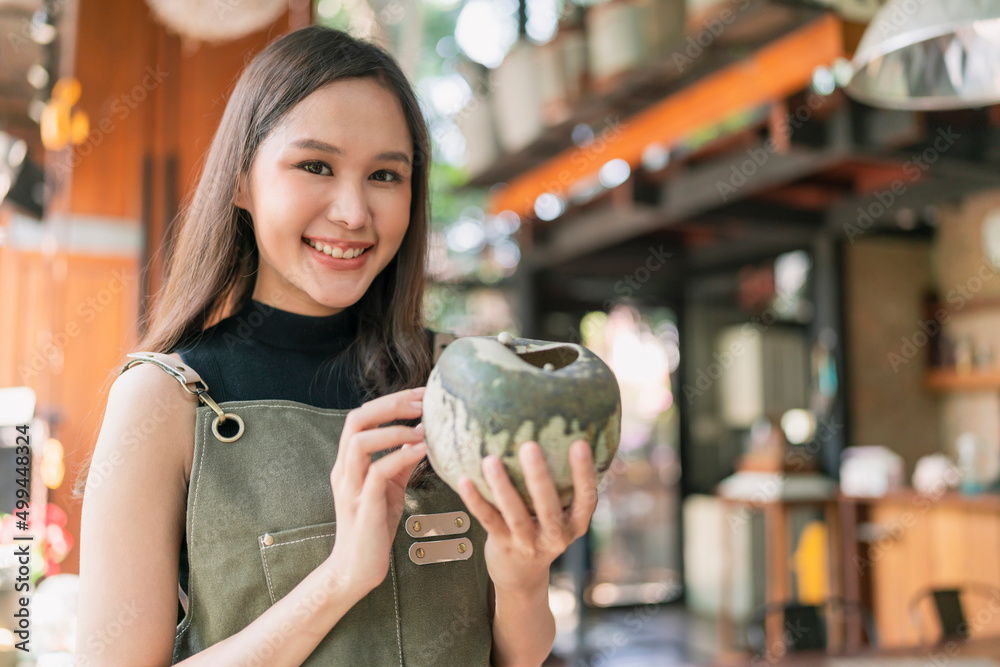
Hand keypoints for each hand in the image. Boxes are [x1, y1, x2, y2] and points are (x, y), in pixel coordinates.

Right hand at [327, 387, 426, 596]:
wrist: (356, 569)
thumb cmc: (375, 527)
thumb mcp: (390, 488)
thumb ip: (401, 462)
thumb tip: (424, 436)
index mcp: (348, 461)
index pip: (362, 415)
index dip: (391, 400)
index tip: (422, 393)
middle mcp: (344, 469)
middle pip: (356, 419)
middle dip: (391, 405)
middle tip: (422, 402)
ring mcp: (350, 487)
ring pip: (360, 441)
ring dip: (394, 430)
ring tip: (423, 430)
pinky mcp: (362, 506)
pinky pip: (376, 473)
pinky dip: (399, 457)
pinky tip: (421, 451)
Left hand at [456, 440, 597, 591]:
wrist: (522, 577)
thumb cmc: (543, 529)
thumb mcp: (561, 513)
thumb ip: (562, 484)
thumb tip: (555, 430)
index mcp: (575, 523)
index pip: (586, 497)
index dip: (584, 472)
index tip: (580, 443)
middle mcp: (556, 536)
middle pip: (549, 506)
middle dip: (539, 476)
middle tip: (529, 446)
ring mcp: (529, 544)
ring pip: (515, 515)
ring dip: (502, 487)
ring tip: (490, 460)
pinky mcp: (503, 546)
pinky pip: (488, 520)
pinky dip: (476, 501)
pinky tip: (464, 480)